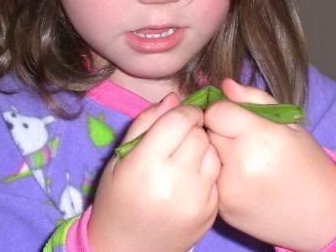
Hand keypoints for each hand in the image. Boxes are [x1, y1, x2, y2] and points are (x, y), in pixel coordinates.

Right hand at [88, 93, 219, 251]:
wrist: (127, 249)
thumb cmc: (117, 198)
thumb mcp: (120, 158)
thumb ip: (146, 123)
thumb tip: (175, 97)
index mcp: (145, 165)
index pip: (180, 120)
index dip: (184, 111)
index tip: (181, 114)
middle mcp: (173, 182)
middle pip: (200, 135)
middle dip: (193, 130)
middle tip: (180, 138)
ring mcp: (195, 201)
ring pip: (214, 154)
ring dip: (203, 150)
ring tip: (185, 158)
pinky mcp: (209, 213)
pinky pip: (218, 177)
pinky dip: (208, 173)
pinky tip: (190, 179)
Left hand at [205, 79, 335, 250]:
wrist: (322, 216)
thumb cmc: (308, 164)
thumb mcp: (291, 124)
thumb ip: (255, 99)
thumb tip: (225, 85)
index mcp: (261, 137)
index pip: (216, 111)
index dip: (224, 110)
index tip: (235, 117)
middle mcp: (241, 164)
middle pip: (206, 132)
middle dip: (218, 131)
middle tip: (240, 140)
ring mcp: (229, 190)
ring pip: (203, 156)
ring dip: (215, 153)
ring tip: (240, 159)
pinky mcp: (222, 210)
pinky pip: (207, 180)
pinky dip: (217, 175)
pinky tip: (240, 179)